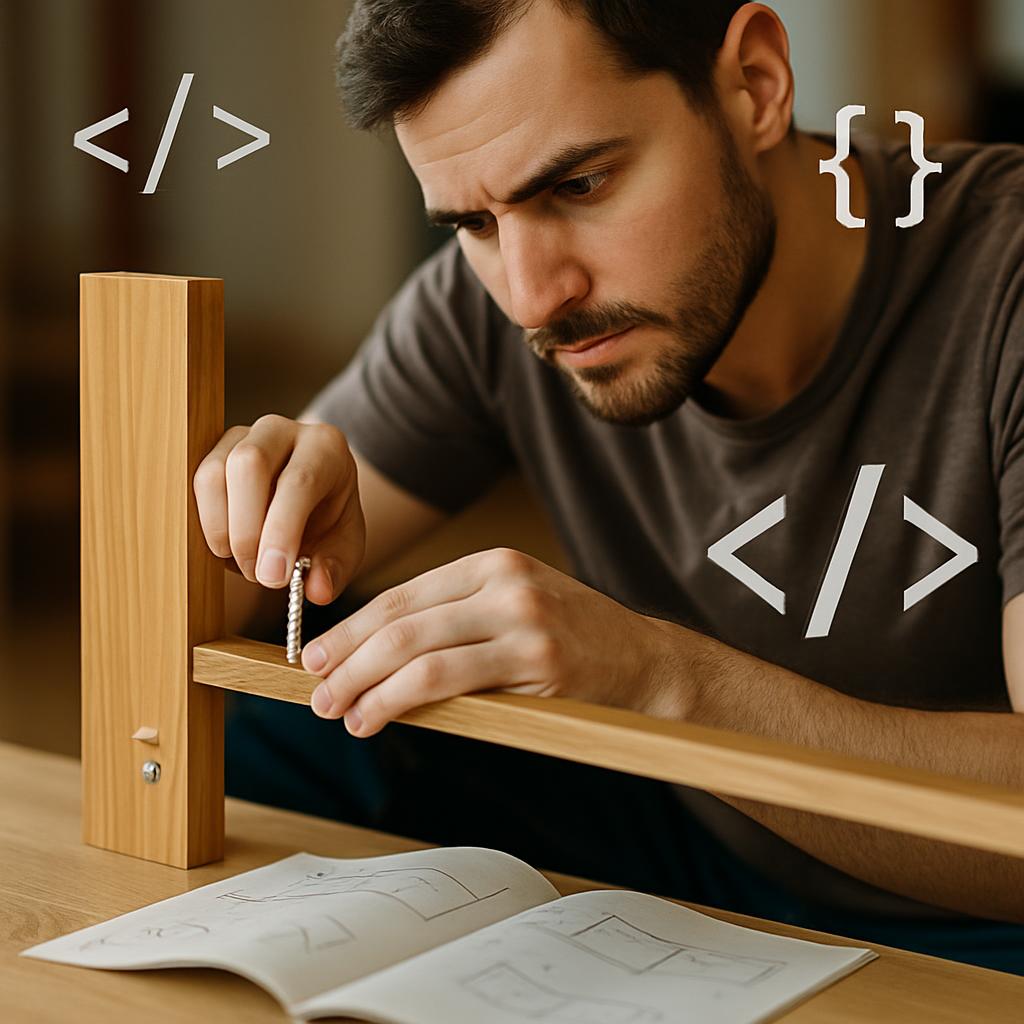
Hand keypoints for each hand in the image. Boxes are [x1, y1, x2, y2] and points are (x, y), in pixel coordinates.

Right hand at [193, 414, 364, 603]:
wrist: (307, 499)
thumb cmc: (327, 520)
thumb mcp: (344, 547)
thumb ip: (335, 569)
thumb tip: (317, 591)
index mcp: (325, 447)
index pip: (299, 481)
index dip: (281, 531)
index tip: (273, 576)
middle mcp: (281, 430)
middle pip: (249, 464)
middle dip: (246, 530)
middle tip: (257, 574)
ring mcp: (239, 435)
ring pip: (212, 473)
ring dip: (220, 529)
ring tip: (243, 563)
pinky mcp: (209, 451)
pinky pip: (193, 483)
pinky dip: (203, 523)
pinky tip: (224, 546)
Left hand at [301, 548, 689, 734]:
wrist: (647, 663)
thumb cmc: (575, 643)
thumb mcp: (515, 611)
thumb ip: (456, 623)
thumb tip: (377, 658)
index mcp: (494, 564)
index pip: (404, 593)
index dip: (353, 625)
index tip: (318, 653)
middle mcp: (505, 583)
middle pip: (401, 619)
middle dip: (346, 656)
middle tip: (314, 686)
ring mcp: (523, 619)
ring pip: (416, 650)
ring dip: (363, 683)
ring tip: (334, 709)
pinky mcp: (537, 661)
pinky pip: (448, 680)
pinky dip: (399, 701)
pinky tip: (375, 717)